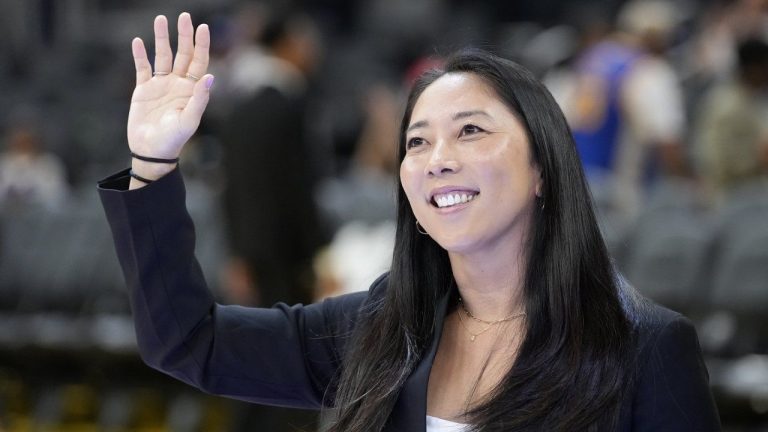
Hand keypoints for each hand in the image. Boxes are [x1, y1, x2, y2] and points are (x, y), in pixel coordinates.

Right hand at [127, 13, 211, 184]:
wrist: (152, 151)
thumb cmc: (174, 139)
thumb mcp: (190, 120)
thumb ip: (200, 99)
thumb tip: (210, 77)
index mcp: (191, 90)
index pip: (199, 62)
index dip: (201, 45)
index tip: (203, 27)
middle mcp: (177, 84)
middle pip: (182, 54)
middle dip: (183, 36)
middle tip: (184, 16)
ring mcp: (160, 85)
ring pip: (162, 56)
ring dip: (161, 39)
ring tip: (160, 20)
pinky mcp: (143, 90)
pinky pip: (142, 68)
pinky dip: (140, 55)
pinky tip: (139, 42)